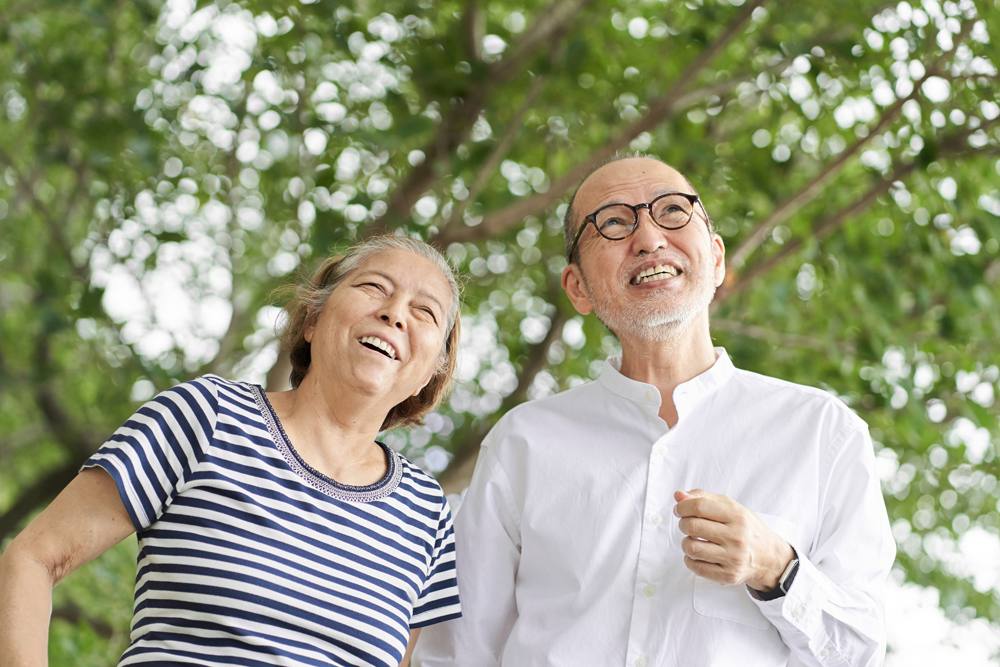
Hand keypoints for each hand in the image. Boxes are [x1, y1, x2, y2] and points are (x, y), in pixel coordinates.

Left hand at [673, 489, 793, 590]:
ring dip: (686, 542)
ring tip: (694, 540)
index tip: (679, 509)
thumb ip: (703, 498)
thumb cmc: (745, 528)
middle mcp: (737, 537)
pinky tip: (698, 554)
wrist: (769, 557)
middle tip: (687, 524)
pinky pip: (696, 567)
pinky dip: (690, 559)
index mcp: (737, 516)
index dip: (682, 506)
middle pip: (692, 526)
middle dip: (683, 523)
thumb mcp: (730, 507)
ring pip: (691, 548)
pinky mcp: (728, 575)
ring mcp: (733, 558)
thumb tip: (678, 496)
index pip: (699, 506)